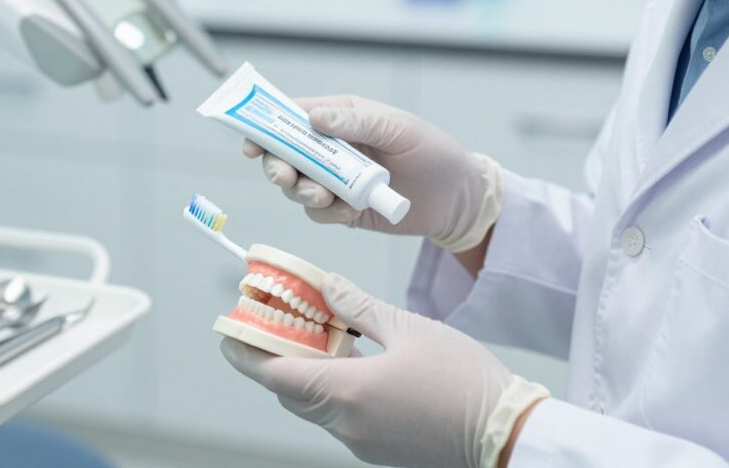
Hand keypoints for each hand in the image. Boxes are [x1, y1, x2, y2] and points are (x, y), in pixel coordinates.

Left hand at [221, 273, 548, 467]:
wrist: (509, 435)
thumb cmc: (465, 380)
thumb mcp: (409, 328)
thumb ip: (359, 307)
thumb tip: (325, 286)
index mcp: (347, 393)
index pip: (274, 374)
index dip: (244, 352)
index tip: (227, 332)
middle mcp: (346, 425)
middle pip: (289, 390)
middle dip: (275, 358)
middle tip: (276, 324)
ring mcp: (361, 443)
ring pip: (313, 405)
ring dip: (305, 373)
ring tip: (317, 336)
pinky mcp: (378, 450)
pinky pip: (339, 417)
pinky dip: (332, 389)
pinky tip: (352, 362)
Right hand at [244, 95, 499, 250]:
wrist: (457, 199)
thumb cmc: (433, 152)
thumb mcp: (398, 128)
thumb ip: (356, 122)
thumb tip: (313, 117)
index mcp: (342, 117)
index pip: (293, 117)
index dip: (267, 128)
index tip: (253, 143)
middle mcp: (332, 148)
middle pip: (284, 155)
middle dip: (278, 166)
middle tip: (285, 176)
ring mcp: (335, 179)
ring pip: (296, 186)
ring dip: (302, 191)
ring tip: (324, 196)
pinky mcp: (343, 208)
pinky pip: (319, 213)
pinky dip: (328, 213)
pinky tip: (350, 210)